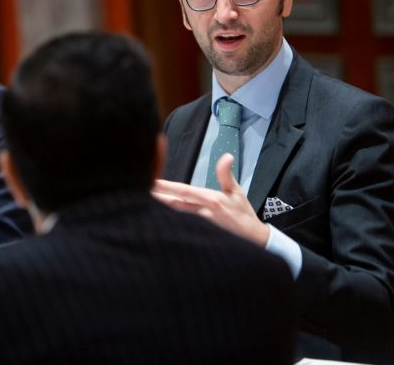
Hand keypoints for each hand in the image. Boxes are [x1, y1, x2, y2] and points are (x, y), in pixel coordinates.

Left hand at [152, 153, 269, 246]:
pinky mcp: (201, 228)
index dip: (167, 187)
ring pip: (178, 211)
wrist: (252, 238)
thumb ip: (226, 174)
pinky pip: (184, 219)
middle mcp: (203, 211)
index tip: (153, 183)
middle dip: (158, 197)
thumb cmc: (243, 213)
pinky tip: (161, 213)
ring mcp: (201, 221)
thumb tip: (226, 156)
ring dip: (163, 204)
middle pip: (175, 203)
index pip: (184, 191)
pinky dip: (172, 213)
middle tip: (141, 190)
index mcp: (211, 200)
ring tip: (147, 198)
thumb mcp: (237, 192)